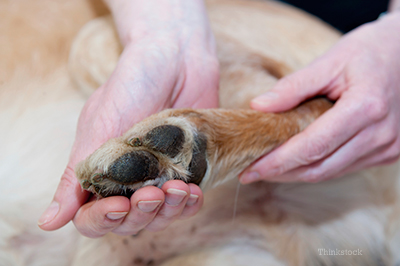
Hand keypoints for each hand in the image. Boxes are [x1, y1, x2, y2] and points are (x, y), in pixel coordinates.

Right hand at [38, 0, 218, 236]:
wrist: (175, 57)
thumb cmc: (131, 85)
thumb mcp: (98, 127)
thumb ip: (76, 174)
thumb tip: (49, 222)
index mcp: (100, 172)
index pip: (93, 217)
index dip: (103, 219)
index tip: (118, 205)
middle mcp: (129, 180)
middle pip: (130, 223)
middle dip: (141, 215)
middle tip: (152, 193)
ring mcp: (159, 176)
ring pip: (160, 218)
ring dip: (168, 212)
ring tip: (177, 189)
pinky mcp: (188, 169)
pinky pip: (188, 203)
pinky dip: (190, 204)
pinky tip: (194, 193)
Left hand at [240, 12, 399, 182]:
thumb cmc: (370, 51)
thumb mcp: (331, 60)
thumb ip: (294, 86)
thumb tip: (258, 107)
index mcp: (366, 107)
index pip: (312, 147)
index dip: (277, 162)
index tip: (250, 169)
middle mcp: (380, 134)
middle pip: (319, 168)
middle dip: (281, 174)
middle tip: (250, 172)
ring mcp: (388, 147)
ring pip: (331, 172)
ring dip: (297, 174)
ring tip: (268, 168)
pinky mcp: (388, 152)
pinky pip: (345, 167)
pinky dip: (317, 166)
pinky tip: (296, 161)